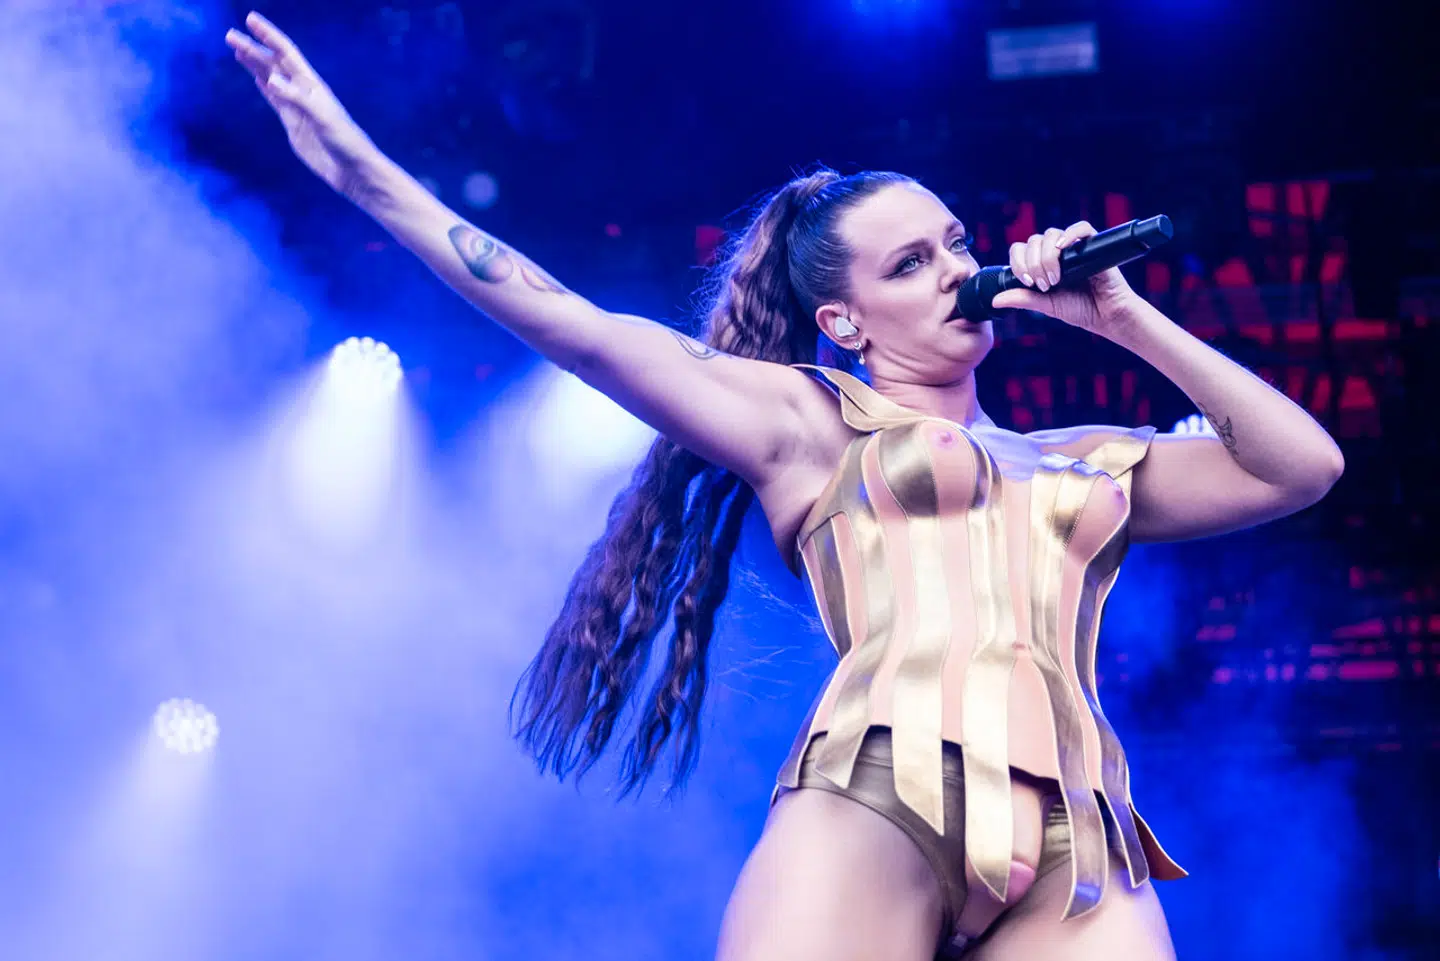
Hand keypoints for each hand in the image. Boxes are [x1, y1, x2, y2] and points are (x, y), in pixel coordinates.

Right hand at [226, 12, 379, 197]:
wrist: (351, 170)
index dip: (269, 36)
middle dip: (253, 48)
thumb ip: (297, 99)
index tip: (251, 19)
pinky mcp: (293, 123)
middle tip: (230, 35)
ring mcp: (296, 107)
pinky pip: (274, 100)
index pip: (286, 53)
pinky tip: (256, 78)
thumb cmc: (344, 142)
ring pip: (271, 79)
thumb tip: (271, 80)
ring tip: (237, 49)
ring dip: (254, 64)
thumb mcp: (322, 118)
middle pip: (274, 64)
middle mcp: (303, 91)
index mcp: (311, 85)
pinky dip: (264, 87)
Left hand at [990, 222, 1139, 334]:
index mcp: (1041, 263)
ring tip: (1056, 278)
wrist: (1107, 315)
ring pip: (1051, 234)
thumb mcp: (1045, 305)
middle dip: (1033, 264)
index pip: (1020, 249)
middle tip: (1044, 284)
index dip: (1019, 263)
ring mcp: (1073, 247)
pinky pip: (1081, 228)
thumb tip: (994, 301)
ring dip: (1047, 256)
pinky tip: (1064, 247)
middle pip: (1033, 241)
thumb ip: (1022, 299)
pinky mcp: (1093, 244)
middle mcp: (1056, 253)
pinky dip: (1070, 233)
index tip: (1027, 282)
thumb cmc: (1079, 309)